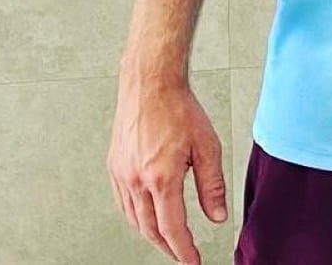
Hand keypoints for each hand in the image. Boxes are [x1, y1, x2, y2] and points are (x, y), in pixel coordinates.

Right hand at [108, 76, 227, 263]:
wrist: (150, 85)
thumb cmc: (180, 110)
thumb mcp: (208, 147)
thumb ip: (212, 186)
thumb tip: (217, 217)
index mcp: (161, 177)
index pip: (172, 227)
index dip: (183, 250)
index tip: (193, 262)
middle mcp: (136, 180)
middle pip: (150, 229)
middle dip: (168, 247)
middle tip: (183, 256)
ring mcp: (121, 174)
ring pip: (133, 219)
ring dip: (151, 235)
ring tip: (168, 241)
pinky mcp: (114, 166)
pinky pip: (123, 203)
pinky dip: (136, 217)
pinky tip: (147, 217)